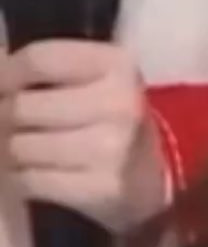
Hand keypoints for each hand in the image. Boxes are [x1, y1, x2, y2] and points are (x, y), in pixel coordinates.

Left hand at [0, 41, 167, 232]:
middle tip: (10, 123)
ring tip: (24, 149)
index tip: (1, 87)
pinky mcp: (99, 188)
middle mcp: (119, 102)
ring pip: (18, 147)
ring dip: (9, 151)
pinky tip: (33, 173)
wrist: (153, 175)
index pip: (39, 59)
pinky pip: (28, 181)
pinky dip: (19, 178)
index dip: (5, 74)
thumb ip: (46, 68)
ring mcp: (111, 147)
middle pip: (21, 106)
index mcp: (118, 64)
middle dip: (4, 117)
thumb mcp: (94, 78)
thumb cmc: (112, 118)